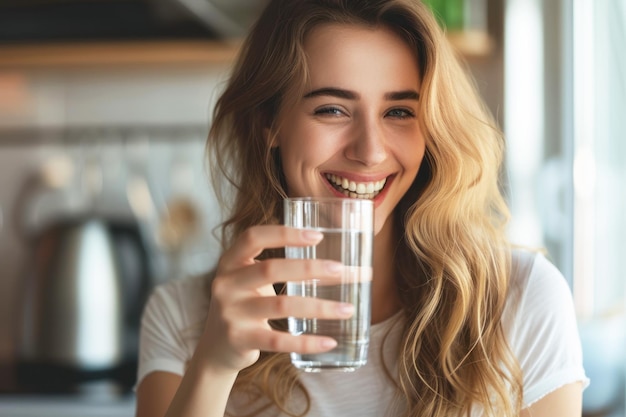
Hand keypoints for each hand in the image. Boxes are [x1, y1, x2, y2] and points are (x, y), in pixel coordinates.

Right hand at [198, 225, 352, 373]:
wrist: (216, 348)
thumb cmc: (246, 306)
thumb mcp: (251, 281)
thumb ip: (282, 269)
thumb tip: (341, 267)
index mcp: (231, 262)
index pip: (253, 237)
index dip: (285, 233)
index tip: (318, 235)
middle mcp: (227, 284)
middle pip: (270, 269)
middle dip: (309, 268)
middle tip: (340, 270)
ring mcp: (231, 313)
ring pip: (281, 305)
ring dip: (319, 307)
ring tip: (347, 309)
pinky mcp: (239, 339)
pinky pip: (278, 341)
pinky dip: (307, 342)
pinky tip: (329, 342)